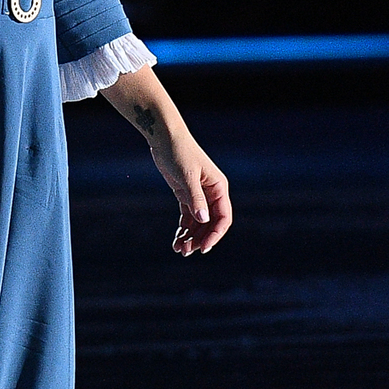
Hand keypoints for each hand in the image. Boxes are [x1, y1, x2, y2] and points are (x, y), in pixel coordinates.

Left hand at [96, 64, 231, 256]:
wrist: (164, 137)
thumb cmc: (178, 151)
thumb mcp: (187, 175)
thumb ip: (196, 198)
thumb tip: (204, 220)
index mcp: (218, 188)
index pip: (223, 217)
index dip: (216, 234)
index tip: (204, 248)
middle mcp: (211, 193)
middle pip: (211, 224)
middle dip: (200, 239)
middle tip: (186, 252)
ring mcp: (198, 195)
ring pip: (198, 223)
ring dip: (191, 237)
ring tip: (179, 250)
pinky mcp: (185, 194)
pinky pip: (187, 217)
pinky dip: (183, 229)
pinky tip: (177, 240)